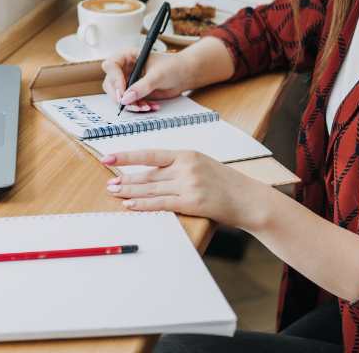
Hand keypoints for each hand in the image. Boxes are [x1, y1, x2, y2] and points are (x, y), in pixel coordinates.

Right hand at [101, 50, 189, 111]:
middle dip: (120, 96)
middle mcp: (125, 68)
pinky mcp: (135, 92)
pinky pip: (129, 102)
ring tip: (145, 107)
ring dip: (130, 104)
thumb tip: (126, 98)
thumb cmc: (173, 66)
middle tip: (129, 104)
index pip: (111, 66)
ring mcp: (129, 81)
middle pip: (110, 83)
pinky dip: (138, 107)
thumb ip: (141, 87)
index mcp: (128, 56)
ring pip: (119, 96)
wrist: (184, 74)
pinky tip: (150, 106)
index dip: (115, 79)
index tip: (123, 92)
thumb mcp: (157, 75)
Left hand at [101, 149, 268, 230]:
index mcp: (187, 154)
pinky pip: (161, 203)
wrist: (249, 199)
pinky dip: (143, 204)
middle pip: (148, 174)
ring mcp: (189, 184)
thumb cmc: (226, 183)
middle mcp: (186, 167)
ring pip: (151, 188)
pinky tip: (130, 204)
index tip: (109, 157)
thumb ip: (179, 166)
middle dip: (126, 178)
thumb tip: (152, 174)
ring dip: (130, 191)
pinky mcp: (192, 202)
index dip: (127, 156)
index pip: (150, 154)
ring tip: (114, 192)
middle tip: (109, 182)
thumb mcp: (202, 164)